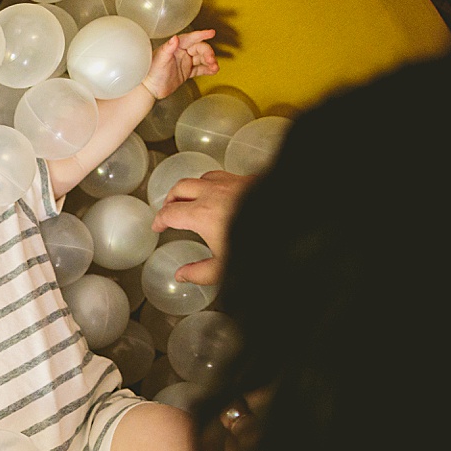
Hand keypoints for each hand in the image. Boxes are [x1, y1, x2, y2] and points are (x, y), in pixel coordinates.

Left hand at [143, 30, 218, 99]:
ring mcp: (185, 62)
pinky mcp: (187, 72)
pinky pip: (200, 69)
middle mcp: (181, 52)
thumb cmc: (151, 73)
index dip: (201, 35)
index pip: (190, 38)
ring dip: (210, 62)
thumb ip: (168, 48)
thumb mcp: (160, 60)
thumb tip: (175, 38)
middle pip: (199, 48)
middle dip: (207, 53)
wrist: (149, 89)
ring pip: (202, 58)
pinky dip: (207, 69)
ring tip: (215, 67)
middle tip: (211, 59)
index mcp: (175, 46)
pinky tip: (213, 71)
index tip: (211, 32)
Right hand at [150, 169, 251, 283]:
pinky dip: (214, 183)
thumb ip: (199, 272)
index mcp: (201, 214)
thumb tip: (182, 275)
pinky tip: (221, 193)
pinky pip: (224, 175)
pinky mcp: (249, 179)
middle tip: (168, 209)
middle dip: (170, 198)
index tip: (157, 226)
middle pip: (180, 188)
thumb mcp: (225, 267)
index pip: (170, 212)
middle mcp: (213, 193)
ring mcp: (231, 182)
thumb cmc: (259, 245)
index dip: (159, 220)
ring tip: (191, 198)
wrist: (293, 223)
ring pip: (201, 177)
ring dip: (191, 187)